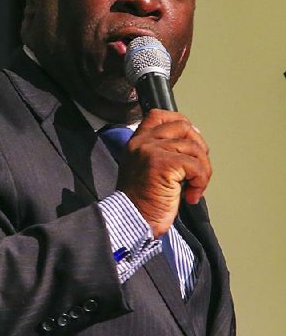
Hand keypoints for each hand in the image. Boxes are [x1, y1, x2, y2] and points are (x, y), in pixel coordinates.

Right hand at [116, 108, 210, 237]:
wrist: (132, 220)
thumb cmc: (142, 200)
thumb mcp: (146, 167)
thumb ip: (161, 151)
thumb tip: (192, 140)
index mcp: (136, 141)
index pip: (159, 115)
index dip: (181, 123)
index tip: (191, 142)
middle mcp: (141, 142)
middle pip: (183, 127)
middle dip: (199, 148)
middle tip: (197, 170)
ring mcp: (150, 151)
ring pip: (194, 148)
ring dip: (203, 171)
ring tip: (193, 188)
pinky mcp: (162, 164)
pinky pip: (196, 166)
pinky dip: (201, 182)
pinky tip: (191, 196)